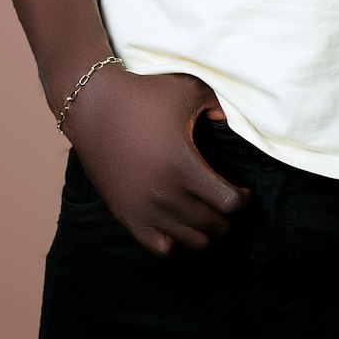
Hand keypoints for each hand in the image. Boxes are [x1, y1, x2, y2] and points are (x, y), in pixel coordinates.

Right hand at [63, 67, 249, 255]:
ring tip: (206, 213)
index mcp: (183, 166)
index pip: (228, 203)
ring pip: (189, 240)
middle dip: (227, 218)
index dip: (243, 200)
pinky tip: (177, 221)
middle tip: (228, 203)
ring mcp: (143, 209)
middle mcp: (164, 194)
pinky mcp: (125, 215)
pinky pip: (159, 247)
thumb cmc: (143, 95)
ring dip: (204, 230)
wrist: (93, 106)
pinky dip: (174, 241)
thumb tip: (227, 122)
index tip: (245, 193)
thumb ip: (216, 106)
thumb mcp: (187, 91)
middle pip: (211, 225)